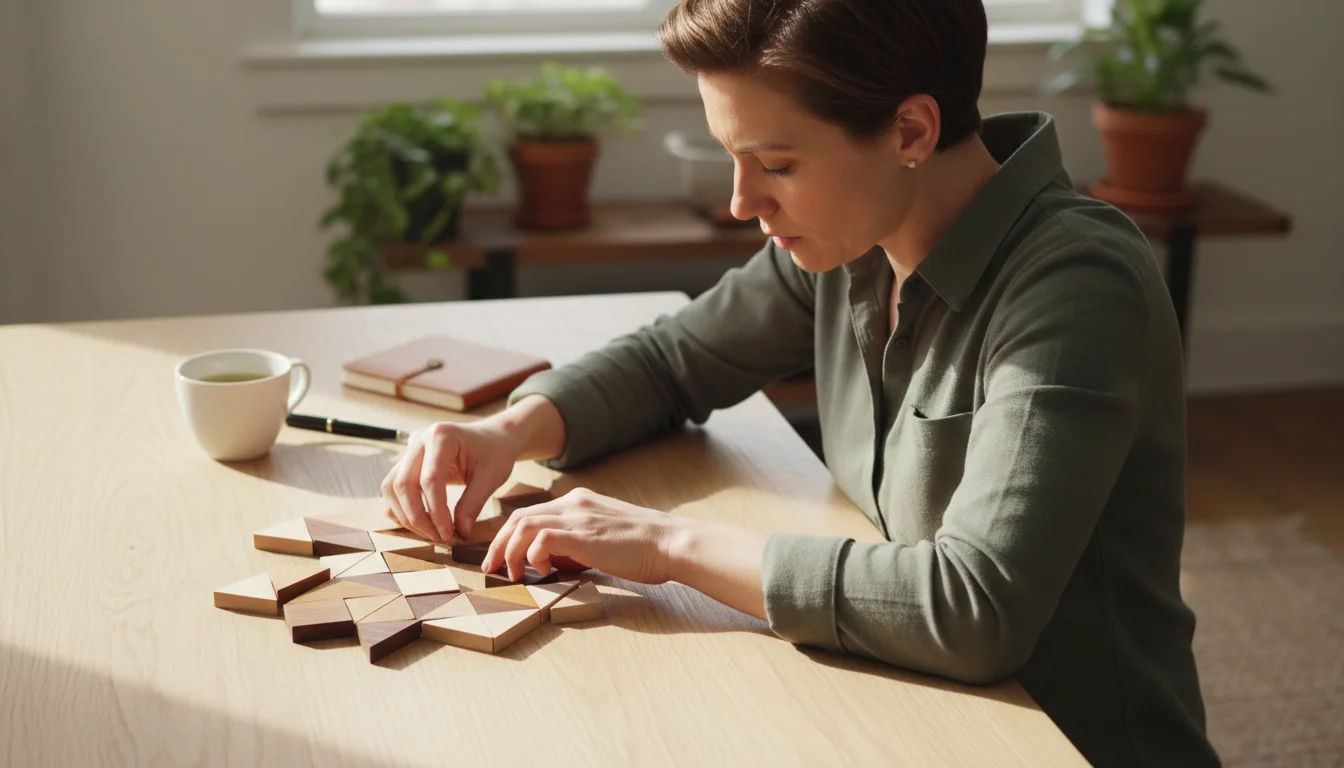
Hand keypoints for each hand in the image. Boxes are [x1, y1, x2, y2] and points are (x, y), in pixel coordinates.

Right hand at [380, 420, 521, 542]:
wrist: (493, 437)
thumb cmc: (495, 453)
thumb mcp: (491, 477)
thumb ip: (473, 503)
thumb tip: (459, 532)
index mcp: (441, 436)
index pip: (430, 480)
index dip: (436, 512)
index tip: (448, 534)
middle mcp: (419, 440)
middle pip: (404, 484)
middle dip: (418, 517)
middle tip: (439, 538)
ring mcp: (409, 449)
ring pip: (392, 487)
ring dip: (406, 515)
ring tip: (430, 533)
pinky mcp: (406, 461)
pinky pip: (392, 487)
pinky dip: (399, 508)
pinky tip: (419, 522)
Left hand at [480, 488, 685, 584]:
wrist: (670, 543)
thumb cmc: (644, 549)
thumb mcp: (603, 539)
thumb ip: (576, 543)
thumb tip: (550, 560)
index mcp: (579, 501)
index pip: (531, 512)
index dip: (510, 535)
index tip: (502, 558)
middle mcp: (574, 503)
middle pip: (518, 516)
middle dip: (499, 544)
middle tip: (492, 568)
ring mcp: (577, 516)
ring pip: (522, 524)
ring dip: (510, 551)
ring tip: (512, 574)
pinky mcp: (582, 534)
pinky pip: (540, 538)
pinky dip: (532, 555)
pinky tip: (541, 571)